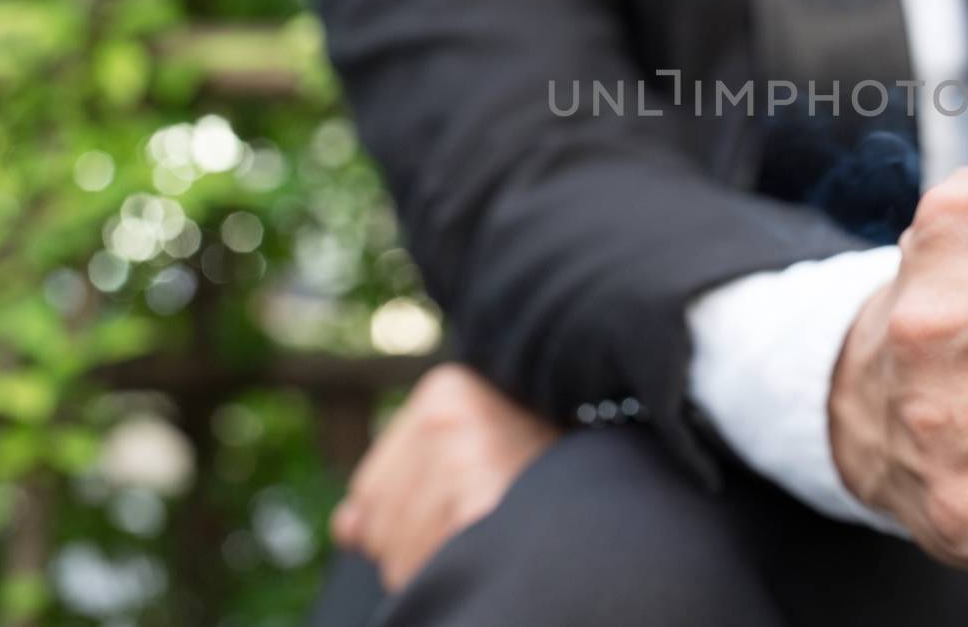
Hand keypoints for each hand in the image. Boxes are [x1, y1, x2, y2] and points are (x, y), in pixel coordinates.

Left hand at [331, 364, 560, 590]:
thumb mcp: (477, 453)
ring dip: (434, 563)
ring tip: (493, 536)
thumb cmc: (552, 475)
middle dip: (418, 546)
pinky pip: (418, 570)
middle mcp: (447, 416)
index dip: (407, 523)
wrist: (620, 507)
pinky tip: (488, 555)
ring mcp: (460, 458)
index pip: (369, 490)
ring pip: (395, 553)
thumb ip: (406, 480)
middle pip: (378, 524)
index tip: (464, 513)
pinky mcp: (475, 503)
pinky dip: (444, 580)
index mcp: (447, 388)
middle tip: (485, 528)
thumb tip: (346, 528)